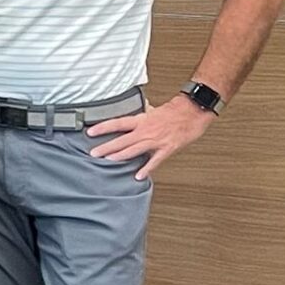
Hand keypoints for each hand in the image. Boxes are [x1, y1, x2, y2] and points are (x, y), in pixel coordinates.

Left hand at [87, 97, 212, 179]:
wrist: (194, 110)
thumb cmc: (176, 110)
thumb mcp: (154, 110)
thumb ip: (144, 114)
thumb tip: (140, 108)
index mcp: (142, 120)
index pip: (117, 123)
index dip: (102, 128)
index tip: (90, 132)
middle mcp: (146, 130)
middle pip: (122, 139)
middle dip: (107, 147)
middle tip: (93, 153)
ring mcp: (156, 140)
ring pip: (134, 150)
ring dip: (120, 156)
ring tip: (108, 161)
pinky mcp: (167, 148)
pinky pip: (155, 160)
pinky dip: (146, 168)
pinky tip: (138, 176)